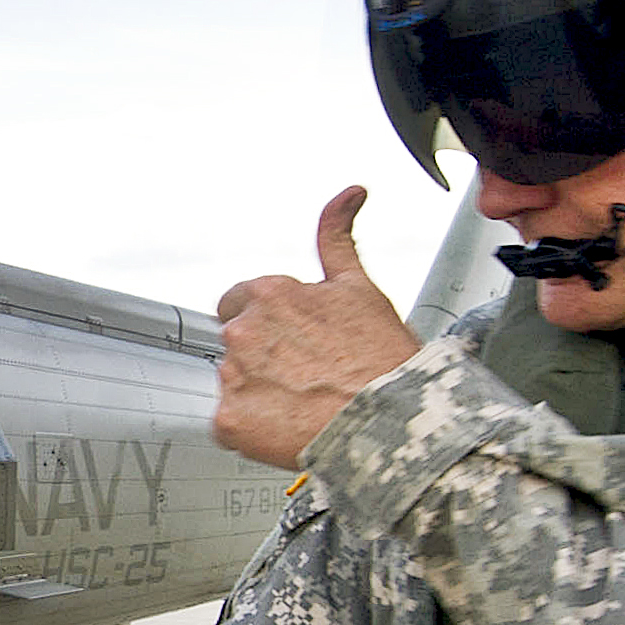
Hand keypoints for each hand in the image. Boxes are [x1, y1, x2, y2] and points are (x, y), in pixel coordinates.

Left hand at [211, 187, 419, 468]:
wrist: (393, 425)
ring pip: (234, 385)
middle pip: (237, 344)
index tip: (292, 341)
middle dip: (264, 358)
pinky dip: (253, 431)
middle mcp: (243, 332)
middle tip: (306, 377)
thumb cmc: (384, 362)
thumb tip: (349, 193)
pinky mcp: (230, 421)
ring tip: (305, 405)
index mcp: (268, 295)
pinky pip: (230, 425)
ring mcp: (233, 378)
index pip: (239, 302)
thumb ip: (338, 237)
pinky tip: (289, 428)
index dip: (269, 323)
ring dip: (260, 394)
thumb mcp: (361, 287)